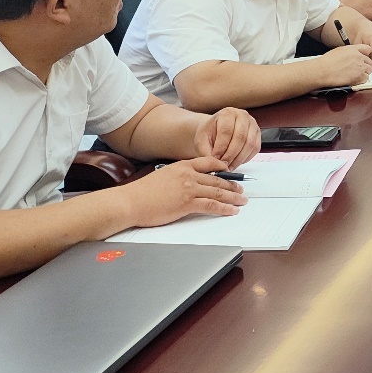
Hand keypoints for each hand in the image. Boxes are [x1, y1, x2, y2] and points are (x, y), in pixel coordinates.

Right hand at [119, 157, 246, 226]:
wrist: (130, 202)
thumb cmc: (141, 193)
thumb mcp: (161, 176)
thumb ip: (177, 177)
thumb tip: (187, 185)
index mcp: (181, 166)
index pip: (208, 162)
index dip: (222, 166)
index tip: (230, 171)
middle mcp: (188, 175)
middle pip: (217, 179)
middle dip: (232, 184)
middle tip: (241, 189)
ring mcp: (188, 188)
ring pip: (218, 191)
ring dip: (233, 197)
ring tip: (242, 200)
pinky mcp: (187, 203)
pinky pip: (212, 205)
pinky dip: (224, 208)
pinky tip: (232, 210)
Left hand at [192, 107, 260, 167]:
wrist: (216, 129)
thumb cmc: (209, 133)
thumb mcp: (202, 140)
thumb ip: (206, 152)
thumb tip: (215, 164)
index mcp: (227, 113)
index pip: (227, 131)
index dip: (221, 148)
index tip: (215, 159)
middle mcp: (242, 116)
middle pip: (240, 138)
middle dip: (231, 155)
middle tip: (223, 165)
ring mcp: (252, 124)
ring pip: (250, 144)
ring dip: (239, 159)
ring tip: (229, 166)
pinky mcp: (257, 134)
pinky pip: (255, 148)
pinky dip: (246, 158)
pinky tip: (236, 162)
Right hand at [318, 44, 371, 87]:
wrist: (323, 71)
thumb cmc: (327, 61)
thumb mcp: (339, 50)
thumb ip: (350, 51)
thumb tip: (353, 54)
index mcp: (354, 49)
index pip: (368, 49)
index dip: (366, 54)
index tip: (364, 58)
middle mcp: (359, 57)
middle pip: (369, 61)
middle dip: (366, 65)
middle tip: (359, 69)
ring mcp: (360, 67)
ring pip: (369, 70)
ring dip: (364, 73)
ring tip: (356, 75)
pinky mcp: (359, 76)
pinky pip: (366, 78)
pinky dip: (362, 80)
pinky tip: (355, 79)